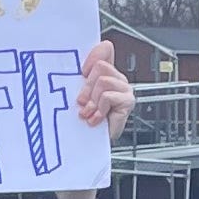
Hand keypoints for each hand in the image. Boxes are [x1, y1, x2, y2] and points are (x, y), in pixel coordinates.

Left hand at [55, 44, 131, 198]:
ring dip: (91, 99)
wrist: (83, 149)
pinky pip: (109, 95)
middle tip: (81, 103)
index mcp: (103, 72)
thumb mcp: (73, 95)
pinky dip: (99, 107)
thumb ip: (78, 76)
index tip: (81, 70)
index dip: (92, 55)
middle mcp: (116, 78)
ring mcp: (124, 90)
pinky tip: (95, 119)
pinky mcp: (127, 102)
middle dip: (86, 86)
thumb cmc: (76, 122)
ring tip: (87, 113)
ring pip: (103, 80)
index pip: (104, 49)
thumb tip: (71, 55)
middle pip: (101, 66)